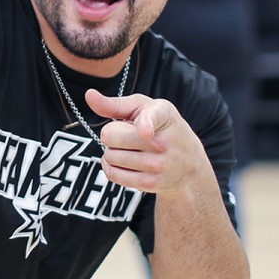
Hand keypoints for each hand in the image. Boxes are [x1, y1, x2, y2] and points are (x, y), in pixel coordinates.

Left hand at [86, 89, 203, 193]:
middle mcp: (163, 141)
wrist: (188, 164)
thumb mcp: (144, 109)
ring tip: (127, 149)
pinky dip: (110, 167)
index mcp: (163, 114)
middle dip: (112, 135)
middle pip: (110, 136)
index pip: (151, 119)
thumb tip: (89, 95)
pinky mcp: (150, 183)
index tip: (145, 132)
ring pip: (110, 156)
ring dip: (111, 152)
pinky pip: (113, 175)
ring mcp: (158, 165)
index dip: (145, 125)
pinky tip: (121, 162)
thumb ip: (116, 103)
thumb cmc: (160, 128)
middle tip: (126, 135)